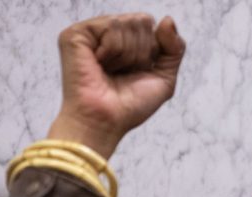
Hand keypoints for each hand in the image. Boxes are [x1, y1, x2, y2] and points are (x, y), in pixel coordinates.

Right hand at [47, 13, 184, 157]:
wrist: (106, 121)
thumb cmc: (130, 106)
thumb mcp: (164, 78)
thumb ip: (174, 48)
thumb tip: (168, 19)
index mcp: (127, 43)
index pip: (152, 27)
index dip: (153, 51)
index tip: (138, 73)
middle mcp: (108, 35)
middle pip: (143, 21)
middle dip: (141, 53)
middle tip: (123, 73)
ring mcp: (92, 33)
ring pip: (128, 22)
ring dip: (128, 55)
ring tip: (111, 71)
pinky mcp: (77, 34)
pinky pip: (112, 26)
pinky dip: (114, 51)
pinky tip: (100, 65)